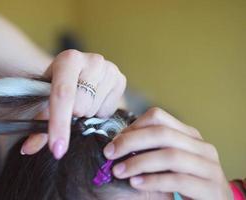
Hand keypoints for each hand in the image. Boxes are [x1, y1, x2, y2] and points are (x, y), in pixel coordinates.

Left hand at [20, 49, 126, 158]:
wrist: (75, 72)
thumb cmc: (55, 86)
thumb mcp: (44, 101)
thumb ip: (37, 126)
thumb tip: (28, 149)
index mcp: (68, 59)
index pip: (63, 94)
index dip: (59, 123)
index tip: (57, 149)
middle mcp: (92, 60)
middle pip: (81, 107)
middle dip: (73, 116)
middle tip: (69, 106)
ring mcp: (109, 69)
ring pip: (95, 111)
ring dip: (86, 115)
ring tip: (82, 100)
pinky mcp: (121, 79)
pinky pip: (109, 112)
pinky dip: (99, 113)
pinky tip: (94, 100)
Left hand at [103, 107, 231, 199]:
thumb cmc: (186, 182)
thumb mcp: (169, 161)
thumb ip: (152, 149)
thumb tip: (117, 143)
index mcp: (189, 135)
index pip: (158, 117)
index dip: (132, 127)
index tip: (114, 142)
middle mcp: (202, 147)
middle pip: (162, 133)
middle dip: (130, 142)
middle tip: (109, 154)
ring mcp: (209, 167)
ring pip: (170, 156)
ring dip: (138, 162)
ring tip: (118, 171)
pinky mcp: (211, 189)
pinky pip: (178, 180)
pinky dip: (153, 181)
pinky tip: (135, 184)